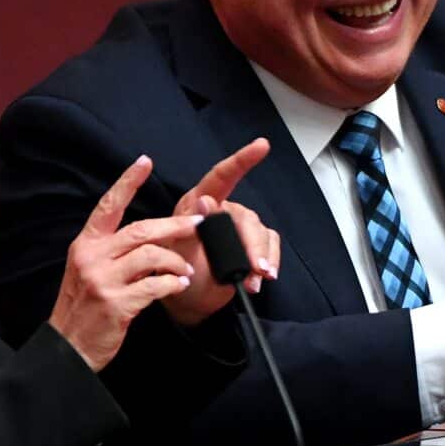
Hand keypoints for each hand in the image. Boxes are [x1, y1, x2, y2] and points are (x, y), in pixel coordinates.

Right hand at [49, 155, 203, 371]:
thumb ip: (112, 252)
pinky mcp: (116, 304)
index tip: (145, 162)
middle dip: (174, 226)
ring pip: (151, 256)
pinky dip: (172, 284)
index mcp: (85, 245)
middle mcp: (92, 257)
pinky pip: (155, 286)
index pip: (108, 206)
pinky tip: (179, 286)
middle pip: (141, 230)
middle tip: (197, 224)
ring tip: (186, 270)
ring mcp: (103, 281)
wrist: (67, 347)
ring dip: (176, 262)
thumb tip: (150, 236)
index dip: (127, 182)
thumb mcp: (87, 271)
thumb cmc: (83, 308)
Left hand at [163, 138, 280, 326]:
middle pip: (245, 217)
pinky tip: (263, 277)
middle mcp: (220, 211)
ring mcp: (237, 228)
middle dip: (253, 244)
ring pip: (260, 231)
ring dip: (261, 256)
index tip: (261, 145)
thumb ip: (188, 227)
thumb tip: (206, 201)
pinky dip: (270, 260)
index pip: (221, 177)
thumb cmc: (174, 272)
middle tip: (255, 268)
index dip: (241, 160)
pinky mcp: (250, 245)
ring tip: (256, 278)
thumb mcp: (174, 250)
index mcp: (196, 205)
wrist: (186, 300)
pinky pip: (269, 244)